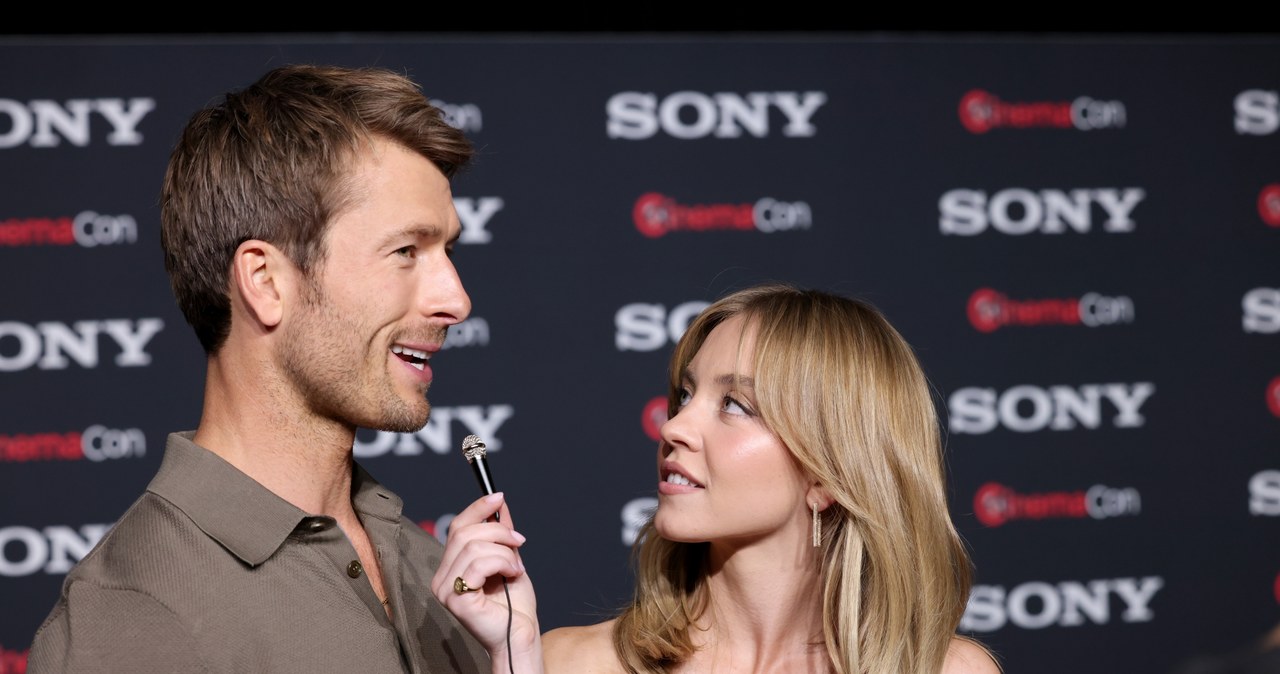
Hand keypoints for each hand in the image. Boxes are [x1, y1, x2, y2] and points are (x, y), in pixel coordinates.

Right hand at [431, 492, 541, 672]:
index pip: (457, 527)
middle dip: (498, 531)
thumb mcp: (509, 559)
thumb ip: (501, 535)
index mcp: (451, 567)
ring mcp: (446, 589)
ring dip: (504, 551)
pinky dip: (502, 562)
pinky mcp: (456, 599)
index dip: (477, 508)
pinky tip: (512, 574)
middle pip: (464, 532)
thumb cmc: (515, 604)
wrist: (521, 634)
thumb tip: (499, 504)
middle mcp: (442, 578)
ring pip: (474, 547)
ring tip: (516, 566)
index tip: (498, 496)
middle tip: (519, 540)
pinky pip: (479, 564)